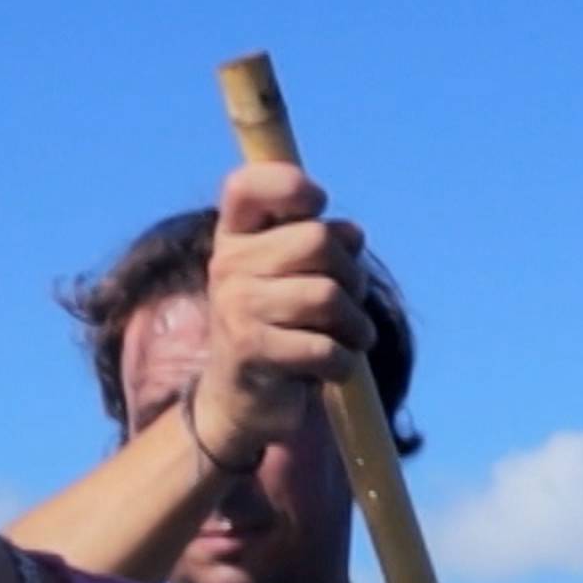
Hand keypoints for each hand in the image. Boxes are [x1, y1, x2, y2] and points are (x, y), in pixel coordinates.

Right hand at [195, 160, 378, 463]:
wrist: (243, 397)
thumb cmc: (283, 322)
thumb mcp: (299, 273)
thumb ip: (323, 241)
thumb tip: (351, 234)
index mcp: (236, 235)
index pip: (247, 185)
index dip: (290, 185)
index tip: (316, 206)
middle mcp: (227, 264)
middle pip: (317, 241)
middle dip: (352, 275)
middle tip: (349, 300)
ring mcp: (235, 307)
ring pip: (328, 297)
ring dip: (356, 324)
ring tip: (349, 337)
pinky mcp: (249, 351)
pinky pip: (325, 348)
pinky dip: (344, 362)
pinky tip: (332, 368)